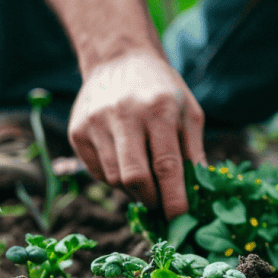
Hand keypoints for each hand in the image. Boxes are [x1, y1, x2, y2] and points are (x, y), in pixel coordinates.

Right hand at [69, 51, 205, 218]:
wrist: (119, 59)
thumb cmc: (162, 90)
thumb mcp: (189, 112)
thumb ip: (194, 152)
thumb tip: (199, 193)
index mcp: (158, 109)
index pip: (166, 165)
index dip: (174, 198)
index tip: (181, 218)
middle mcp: (124, 114)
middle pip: (135, 178)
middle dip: (151, 200)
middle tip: (161, 203)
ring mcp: (96, 122)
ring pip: (114, 179)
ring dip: (132, 189)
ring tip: (145, 176)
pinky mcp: (77, 131)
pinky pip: (97, 172)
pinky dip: (114, 177)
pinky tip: (124, 160)